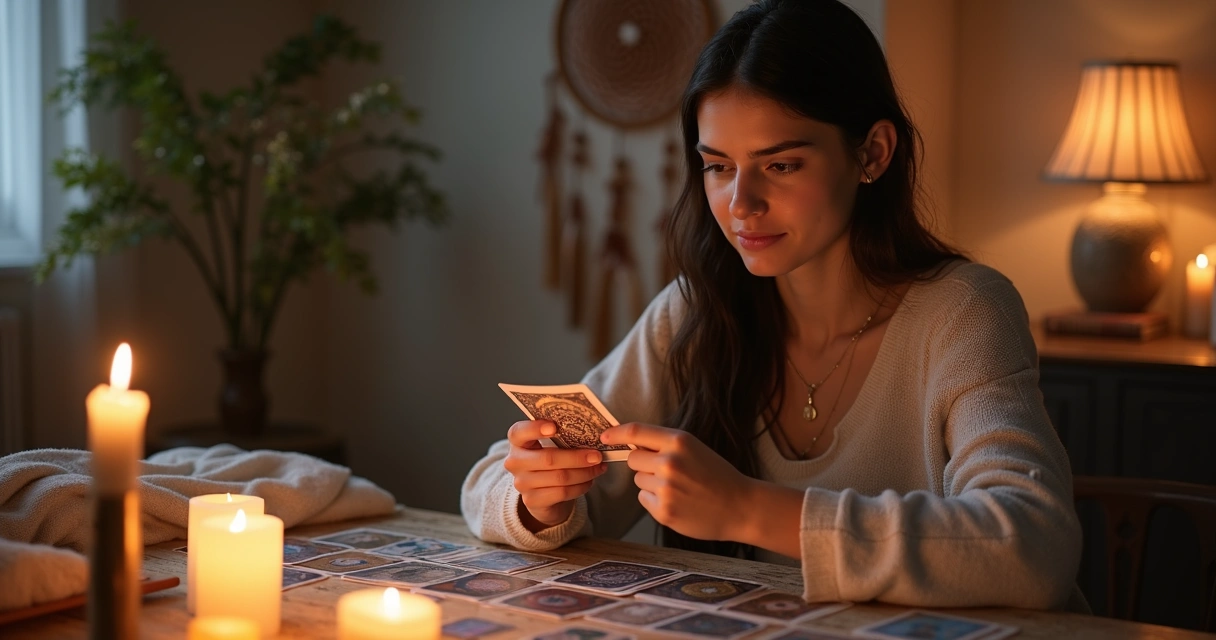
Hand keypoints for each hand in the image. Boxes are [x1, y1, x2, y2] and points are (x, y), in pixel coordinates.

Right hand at [503, 420, 607, 530]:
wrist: (543, 494)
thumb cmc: (549, 461)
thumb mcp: (550, 445)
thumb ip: (561, 437)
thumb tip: (591, 435)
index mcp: (518, 441)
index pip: (519, 432)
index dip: (535, 428)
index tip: (554, 427)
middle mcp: (515, 462)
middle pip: (548, 458)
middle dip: (577, 457)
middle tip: (597, 455)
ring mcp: (522, 483)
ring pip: (560, 477)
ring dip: (584, 473)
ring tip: (598, 468)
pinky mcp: (532, 500)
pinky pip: (562, 492)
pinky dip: (580, 486)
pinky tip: (589, 481)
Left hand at [600, 423, 753, 541]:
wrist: (740, 506)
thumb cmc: (717, 475)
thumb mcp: (694, 449)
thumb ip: (664, 445)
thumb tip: (630, 444)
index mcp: (679, 442)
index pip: (636, 431)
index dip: (616, 433)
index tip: (604, 437)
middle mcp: (670, 463)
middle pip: (633, 459)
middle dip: (643, 464)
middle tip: (667, 472)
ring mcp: (666, 488)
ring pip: (638, 481)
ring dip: (651, 484)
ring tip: (678, 488)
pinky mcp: (664, 511)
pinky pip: (644, 499)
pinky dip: (656, 501)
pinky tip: (678, 502)